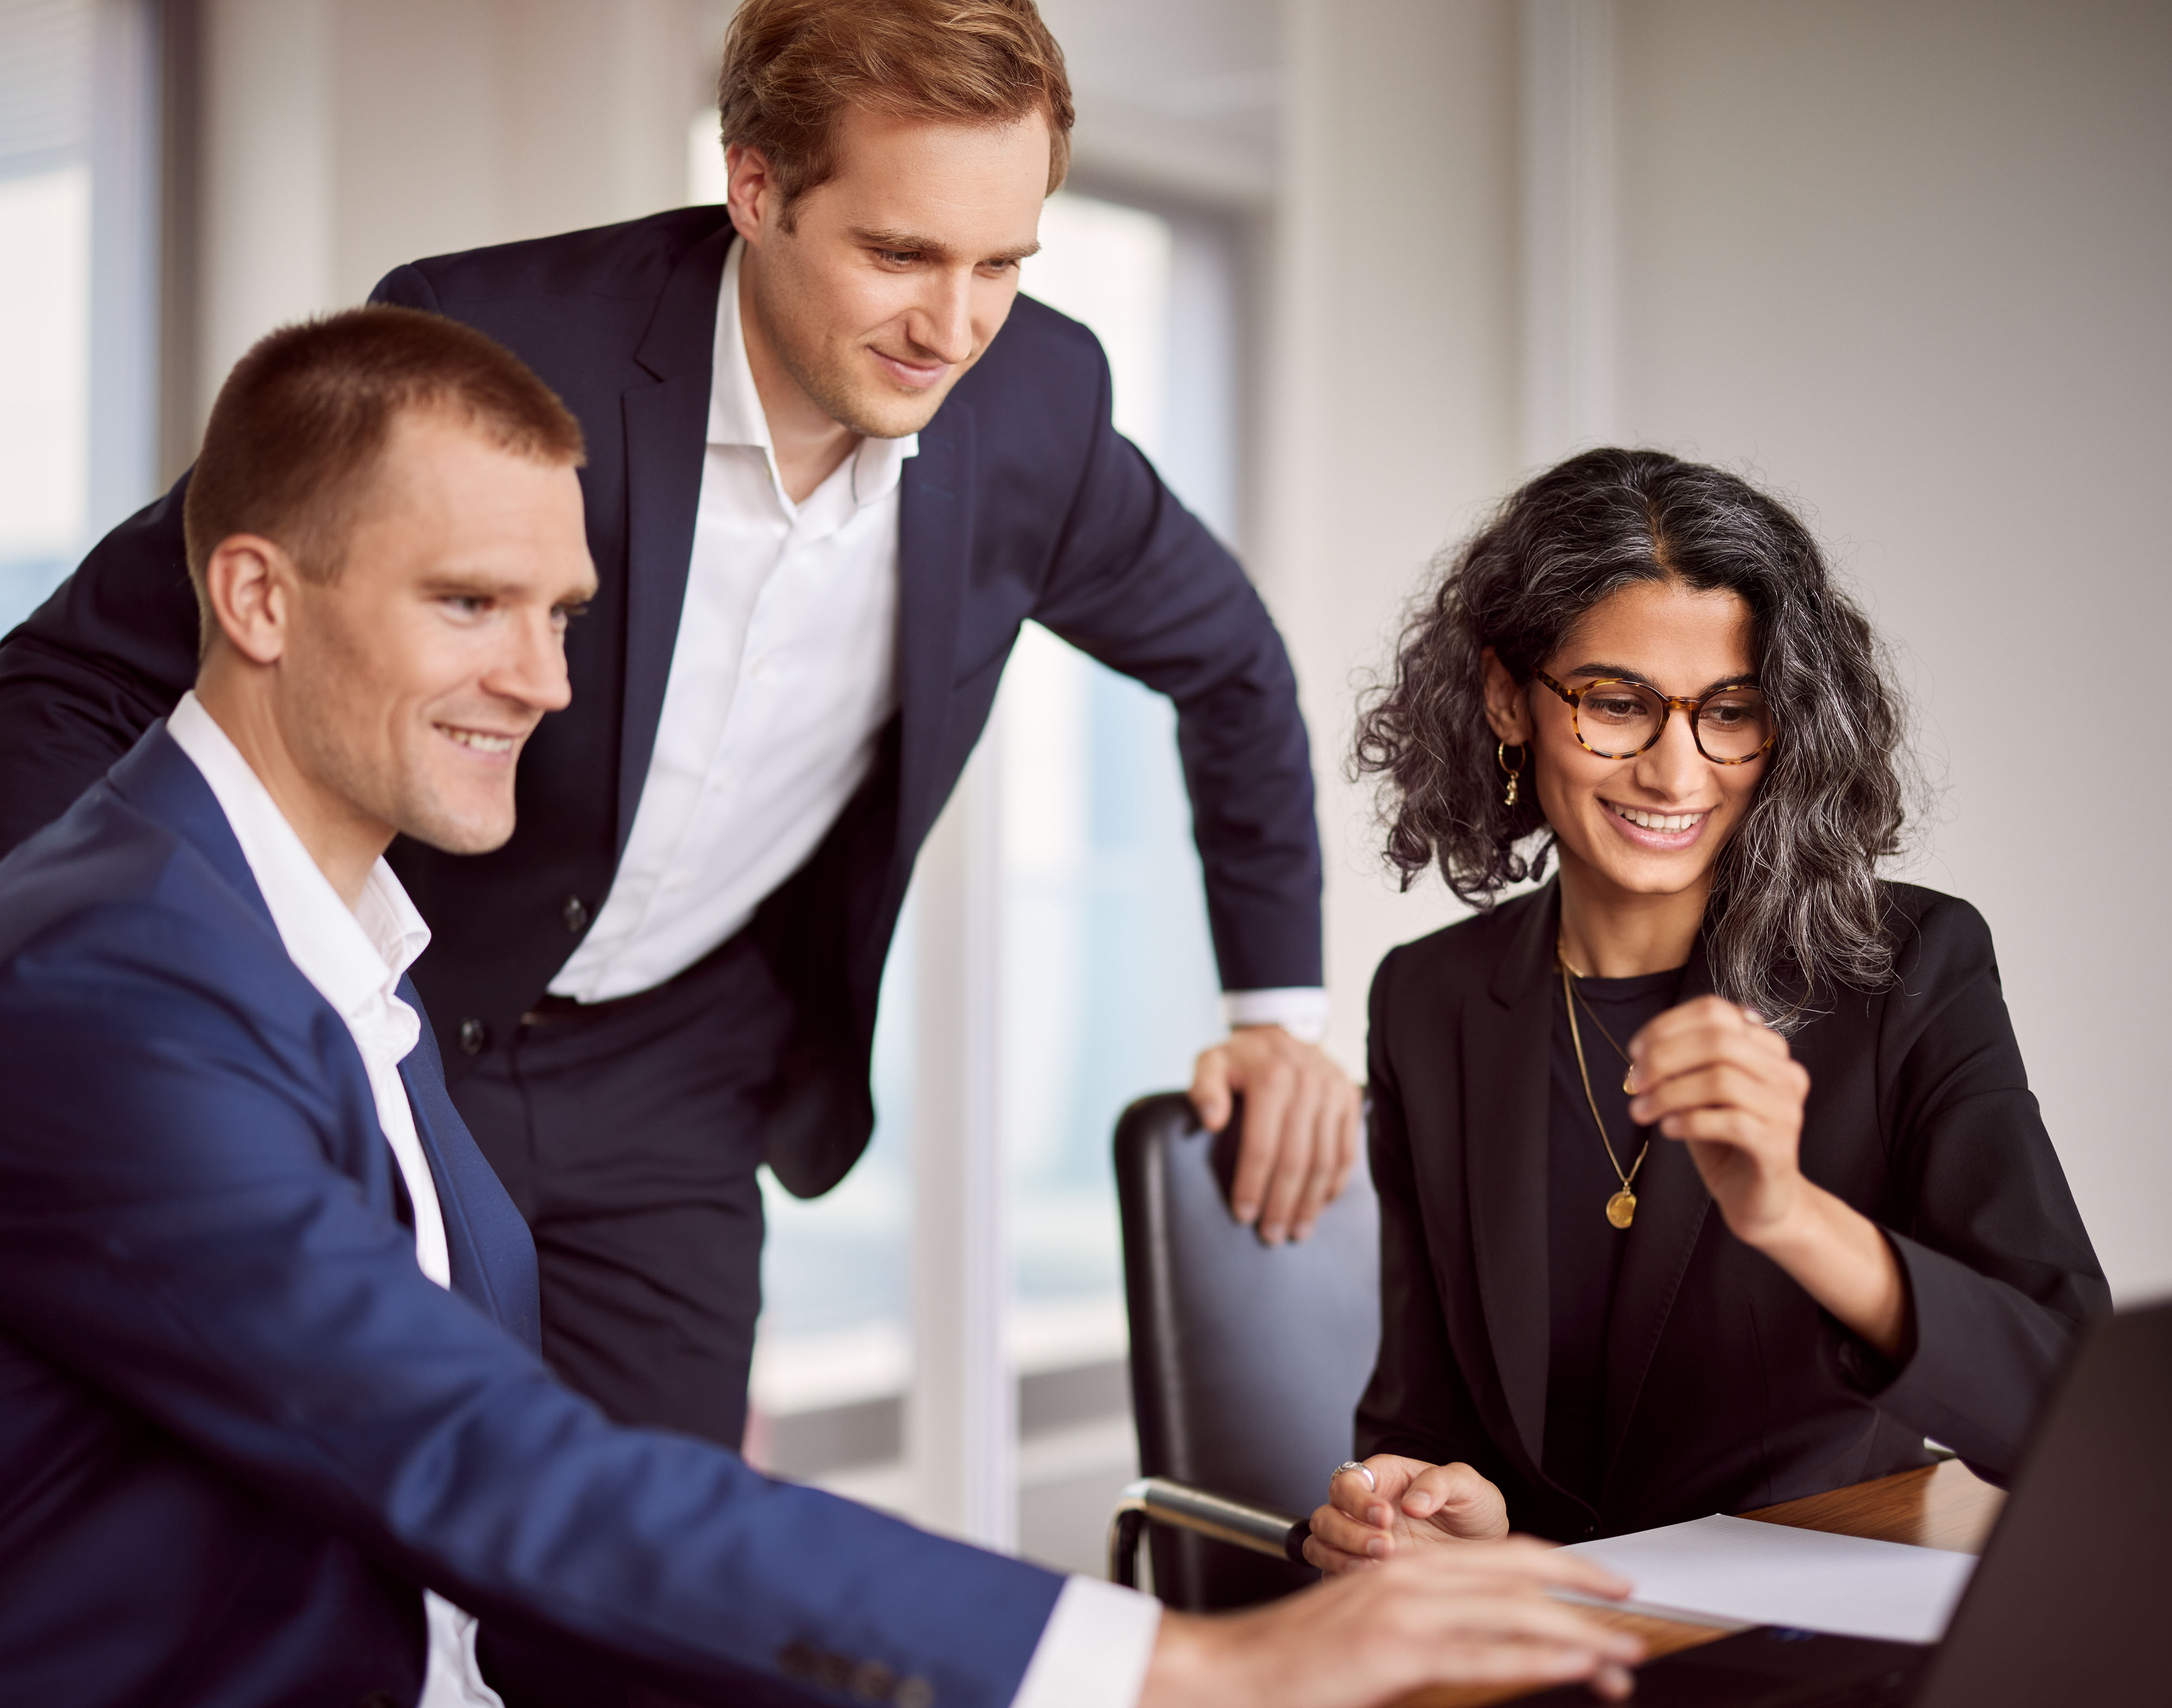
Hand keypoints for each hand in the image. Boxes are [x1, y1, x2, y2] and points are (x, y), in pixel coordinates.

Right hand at [1140, 1538, 1640, 1707]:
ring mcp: (1402, 1610)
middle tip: (1630, 1605)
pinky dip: (1540, 1653)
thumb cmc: (1293, 1663)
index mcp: (1401, 1570)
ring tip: (1622, 1651)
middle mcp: (1407, 1578)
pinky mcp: (1396, 1648)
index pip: (1496, 1554)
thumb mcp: (1366, 1635)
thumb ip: (1419, 1631)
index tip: (1598, 1583)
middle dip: (1581, 1585)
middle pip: (1516, 1569)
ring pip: (1512, 1608)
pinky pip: (1485, 1648)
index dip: (1556, 1564)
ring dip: (1578, 1630)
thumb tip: (1474, 1647)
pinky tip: (1575, 1662)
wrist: (1231, 1671)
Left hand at [1190, 1026, 1361, 1244]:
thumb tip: (1210, 1121)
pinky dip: (1334, 1183)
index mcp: (1272, 1078)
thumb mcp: (1211, 1061)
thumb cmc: (1241, 1057)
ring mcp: (1334, 1092)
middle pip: (1296, 1160)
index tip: (1243, 1214)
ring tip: (1296, 1231)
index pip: (1263, 1146)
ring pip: (1325, 1161)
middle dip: (1282, 1204)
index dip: (1253, 1185)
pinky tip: (1319, 1204)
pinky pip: (1346, 1151)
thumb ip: (1203, 1088)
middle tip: (1271, 1235)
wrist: (1281, 1029)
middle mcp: (1308, 1084)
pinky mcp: (1350, 1099)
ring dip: (1310, 1203)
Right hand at [1304, 1455, 1509, 1574]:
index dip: (1358, 1499)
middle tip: (1386, 1546)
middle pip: (1326, 1515)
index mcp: (1383, 1479)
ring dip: (1340, 1557)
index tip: (1385, 1516)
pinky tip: (1373, 1584)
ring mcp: (1358, 1542)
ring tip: (1376, 1567)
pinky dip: (1343, 1579)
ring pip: (1320, 1544)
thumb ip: (1441, 1483)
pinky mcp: (1360, 1571)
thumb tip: (1413, 1503)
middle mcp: (1362, 1509)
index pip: (1348, 1481)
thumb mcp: (1469, 1487)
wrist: (1486, 1554)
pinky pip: (1331, 1575)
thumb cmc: (1473, 1512)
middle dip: (1349, 1532)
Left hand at [1629, 995, 1907, 1355]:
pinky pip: (1730, 1121)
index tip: (1635, 1051)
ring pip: (1721, 1080)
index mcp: (1767, 1050)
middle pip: (1718, 1041)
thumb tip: (1641, 1052)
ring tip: (1641, 1111)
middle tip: (1633, 1083)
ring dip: (1669, 1093)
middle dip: (1664, 1058)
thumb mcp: (1700, 1094)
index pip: (1716, 1012)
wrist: (1760, 1199)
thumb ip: (1683, 1065)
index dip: (1667, 1026)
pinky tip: (1669, 1130)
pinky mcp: (1778, 1145)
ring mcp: (1786, 1109)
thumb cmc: (1725, 1140)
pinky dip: (1690, 1121)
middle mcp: (1784, 1073)